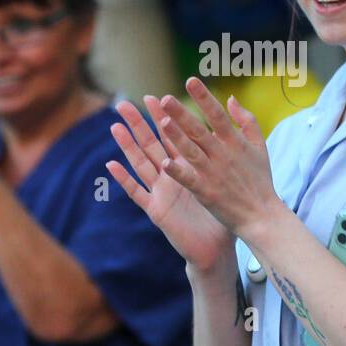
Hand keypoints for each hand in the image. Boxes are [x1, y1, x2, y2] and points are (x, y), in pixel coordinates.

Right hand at [107, 95, 233, 272]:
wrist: (217, 248)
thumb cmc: (223, 214)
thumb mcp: (226, 180)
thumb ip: (227, 154)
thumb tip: (235, 135)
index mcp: (187, 168)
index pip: (174, 137)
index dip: (164, 117)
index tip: (156, 97)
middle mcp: (170, 177)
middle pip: (152, 145)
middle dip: (138, 124)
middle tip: (124, 104)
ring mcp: (161, 193)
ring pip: (141, 164)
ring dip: (127, 146)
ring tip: (115, 126)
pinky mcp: (157, 210)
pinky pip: (137, 193)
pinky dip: (124, 179)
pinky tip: (111, 164)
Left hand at [153, 77, 281, 241]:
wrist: (262, 216)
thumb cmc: (259, 179)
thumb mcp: (260, 146)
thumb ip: (247, 120)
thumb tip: (231, 98)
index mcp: (235, 142)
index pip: (217, 115)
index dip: (204, 97)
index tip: (190, 80)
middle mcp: (223, 155)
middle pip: (199, 131)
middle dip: (183, 114)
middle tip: (166, 98)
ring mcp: (214, 174)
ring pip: (192, 152)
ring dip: (177, 137)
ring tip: (162, 122)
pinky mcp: (207, 193)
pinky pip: (190, 180)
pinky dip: (179, 172)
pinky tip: (166, 163)